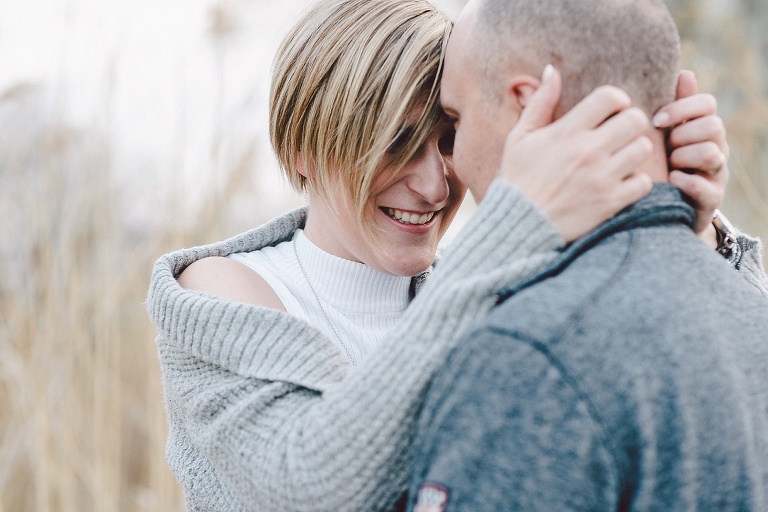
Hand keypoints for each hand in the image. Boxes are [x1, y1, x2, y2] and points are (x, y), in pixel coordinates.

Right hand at [499, 65, 652, 241]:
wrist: (519, 224)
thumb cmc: (518, 178)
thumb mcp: (520, 137)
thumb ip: (540, 103)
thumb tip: (552, 70)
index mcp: (567, 132)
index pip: (611, 97)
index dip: (616, 100)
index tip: (610, 111)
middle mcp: (588, 152)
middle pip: (636, 120)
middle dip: (630, 123)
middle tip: (619, 133)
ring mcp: (601, 178)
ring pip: (643, 149)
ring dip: (634, 150)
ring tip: (620, 157)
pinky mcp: (610, 202)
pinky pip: (643, 182)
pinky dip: (636, 181)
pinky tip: (620, 181)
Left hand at [652, 70, 728, 244]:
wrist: (663, 209)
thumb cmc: (661, 164)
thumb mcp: (663, 135)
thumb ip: (674, 106)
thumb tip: (684, 72)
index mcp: (703, 127)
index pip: (707, 104)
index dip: (682, 108)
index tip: (657, 120)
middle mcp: (716, 147)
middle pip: (712, 125)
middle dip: (683, 134)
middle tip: (665, 146)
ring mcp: (716, 174)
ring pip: (711, 153)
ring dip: (684, 156)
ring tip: (669, 164)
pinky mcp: (711, 199)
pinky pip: (705, 187)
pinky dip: (685, 182)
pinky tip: (671, 180)